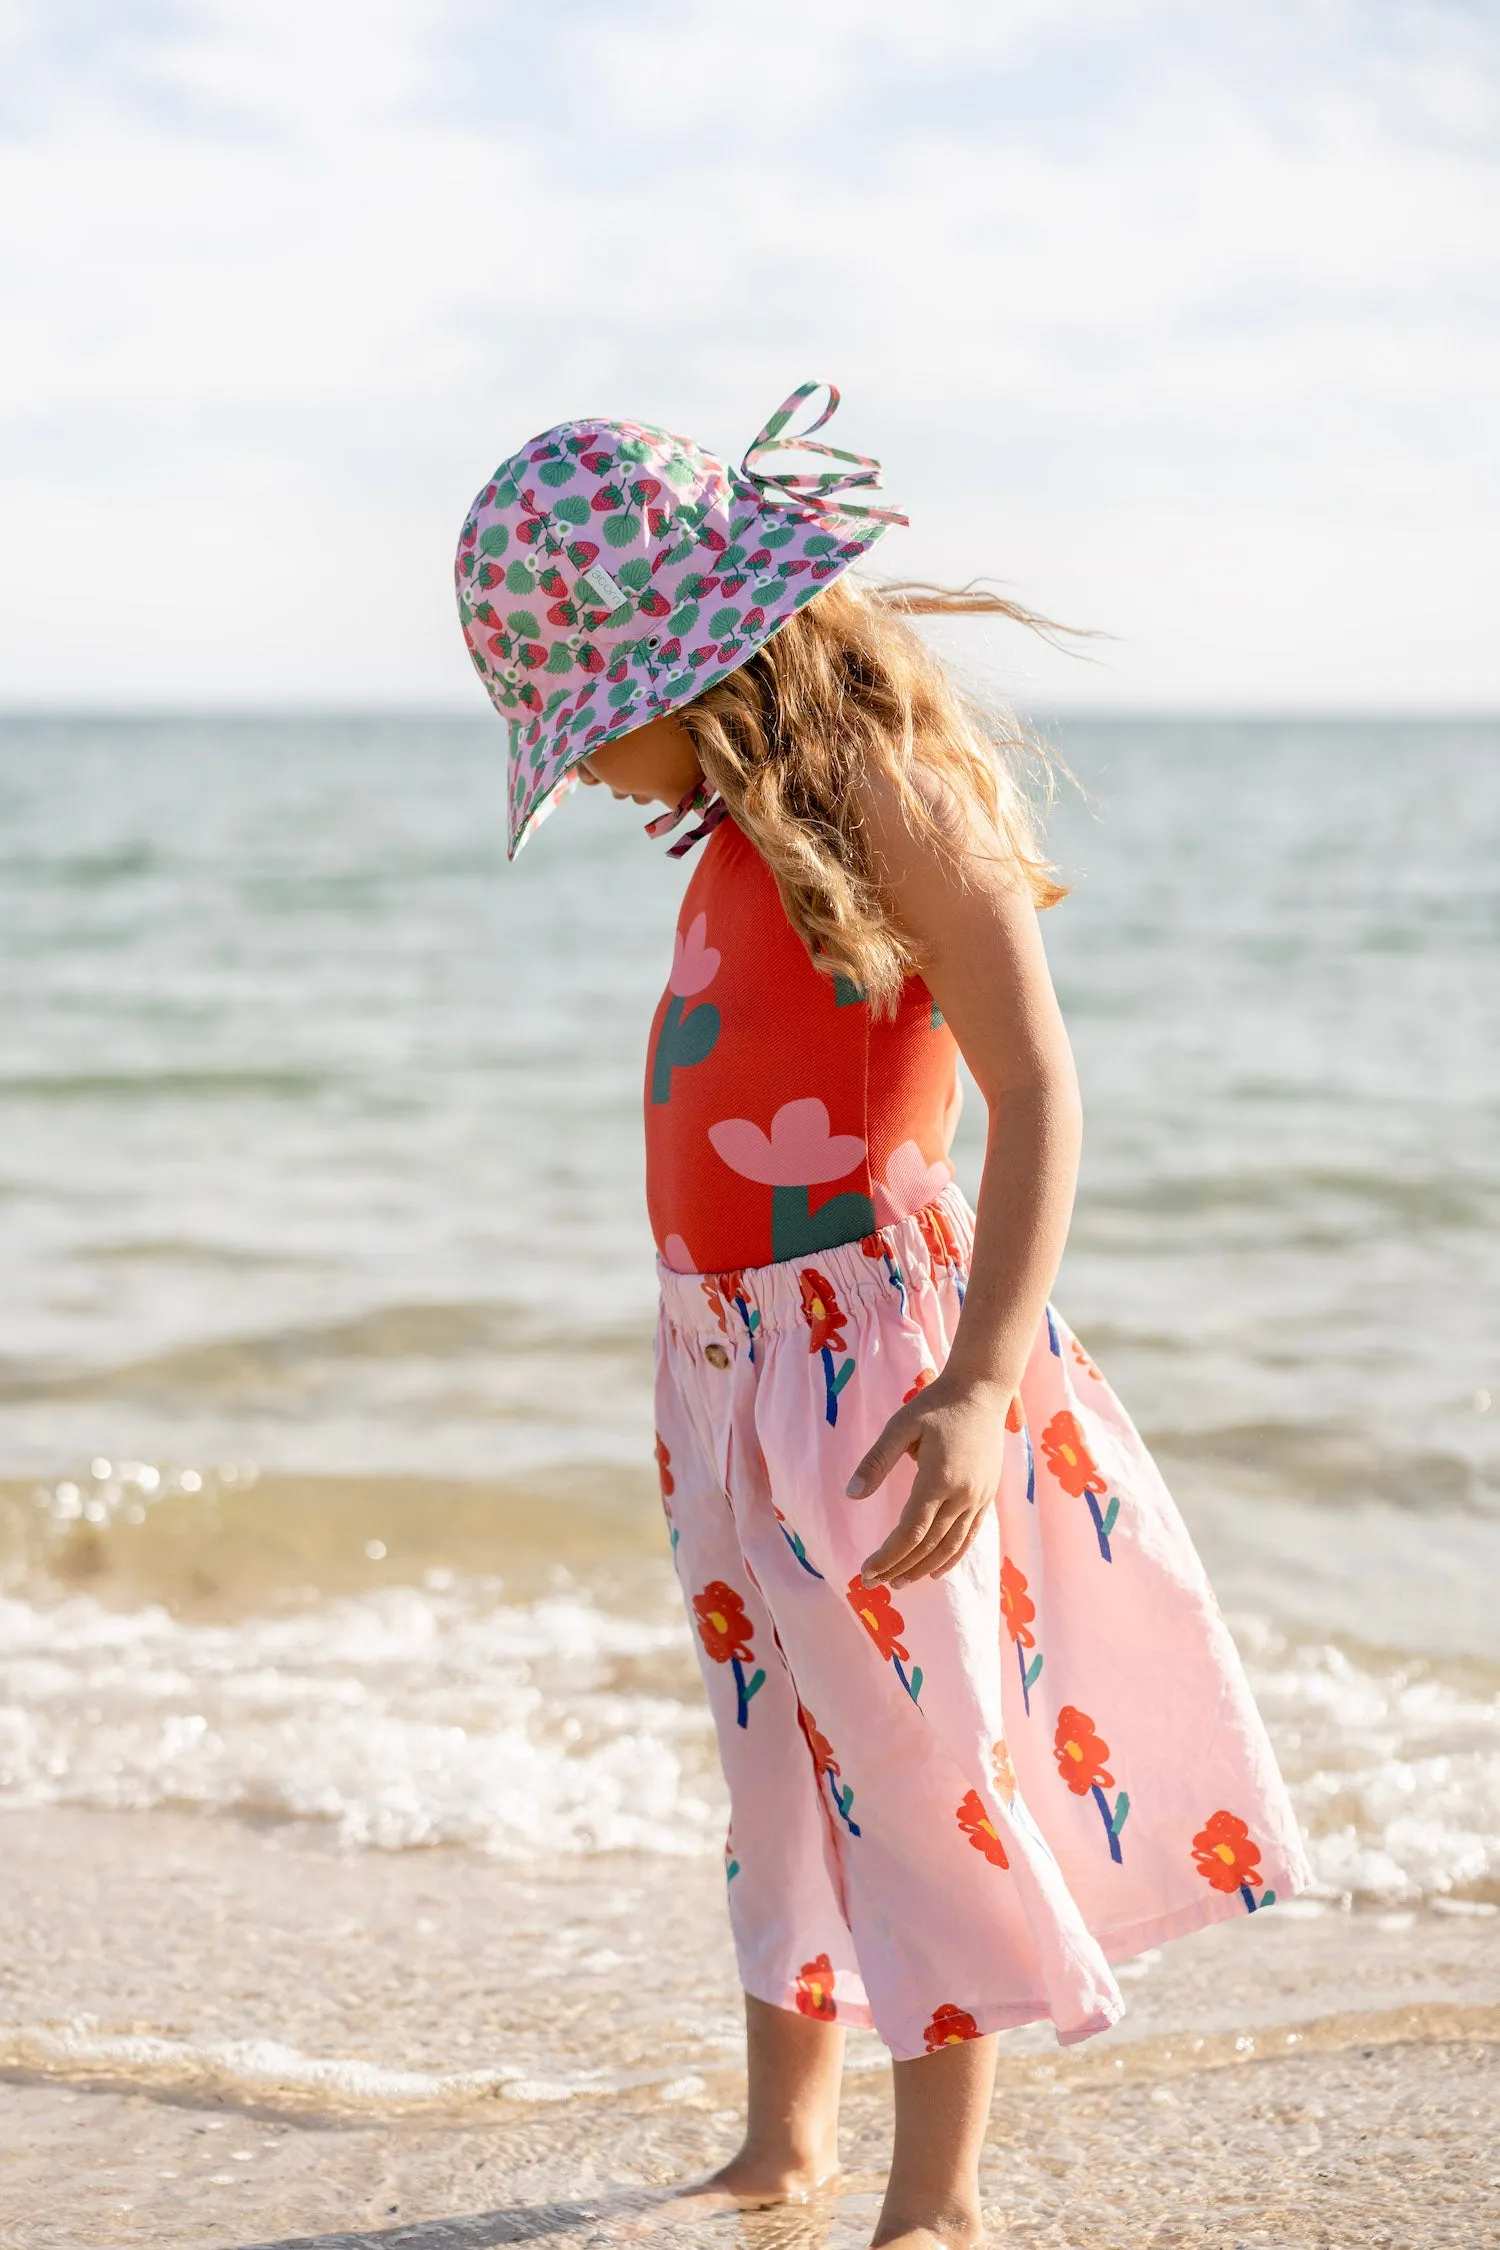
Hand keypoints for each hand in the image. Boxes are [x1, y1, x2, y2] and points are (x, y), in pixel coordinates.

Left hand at [846, 1375, 1012, 1586]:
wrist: (982, 1391)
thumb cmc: (936, 1404)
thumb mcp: (899, 1425)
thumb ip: (876, 1461)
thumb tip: (851, 1495)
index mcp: (938, 1479)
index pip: (910, 1532)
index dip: (887, 1556)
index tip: (866, 1571)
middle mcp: (961, 1495)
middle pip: (928, 1545)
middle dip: (899, 1568)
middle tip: (875, 1585)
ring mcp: (977, 1498)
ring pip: (950, 1546)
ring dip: (923, 1568)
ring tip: (900, 1583)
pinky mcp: (986, 1497)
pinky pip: (969, 1536)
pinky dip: (952, 1557)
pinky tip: (936, 1570)